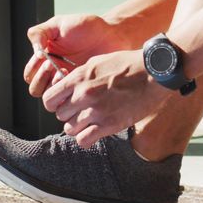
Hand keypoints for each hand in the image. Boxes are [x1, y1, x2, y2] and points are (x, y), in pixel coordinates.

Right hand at [23, 14, 132, 96]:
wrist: (113, 35)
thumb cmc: (88, 27)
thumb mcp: (60, 23)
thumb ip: (40, 32)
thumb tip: (34, 50)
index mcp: (46, 59)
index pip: (30, 73)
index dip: (33, 67)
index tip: (43, 55)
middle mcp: (55, 74)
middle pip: (36, 89)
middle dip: (41, 78)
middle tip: (53, 64)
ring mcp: (69, 83)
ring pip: (51, 97)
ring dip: (53, 86)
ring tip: (65, 71)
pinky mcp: (82, 90)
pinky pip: (69, 102)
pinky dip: (68, 93)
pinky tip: (76, 79)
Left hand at [42, 50, 168, 147]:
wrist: (153, 72)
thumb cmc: (128, 64)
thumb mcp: (98, 62)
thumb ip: (80, 76)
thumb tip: (68, 86)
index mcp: (79, 77)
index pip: (49, 99)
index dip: (54, 104)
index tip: (64, 104)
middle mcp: (84, 94)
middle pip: (60, 115)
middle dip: (69, 115)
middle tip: (82, 112)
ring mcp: (96, 111)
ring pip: (70, 130)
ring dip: (78, 128)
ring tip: (90, 122)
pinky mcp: (109, 124)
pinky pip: (84, 141)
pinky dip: (87, 139)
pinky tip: (95, 132)